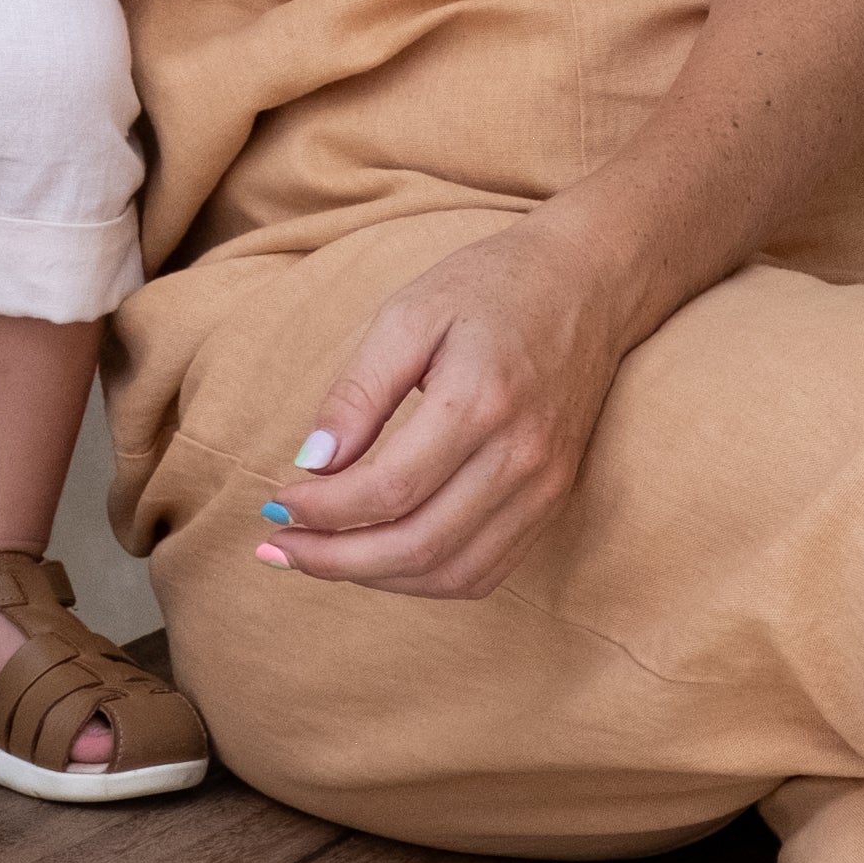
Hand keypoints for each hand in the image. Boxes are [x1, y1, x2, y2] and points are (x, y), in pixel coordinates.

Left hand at [254, 221, 629, 599]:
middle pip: (418, 545)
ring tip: (320, 558)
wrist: (586, 284)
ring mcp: (544, 488)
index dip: (324, 511)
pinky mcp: (553, 500)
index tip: (276, 506)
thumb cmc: (489, 286)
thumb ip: (360, 391)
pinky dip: (426, 577)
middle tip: (280, 548)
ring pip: (452, 572)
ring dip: (378, 579)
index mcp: (479, 402)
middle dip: (337, 560)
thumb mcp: (409, 313)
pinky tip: (381, 558)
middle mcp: (520, 458)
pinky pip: (486, 569)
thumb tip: (311, 463)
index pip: (388, 489)